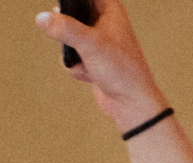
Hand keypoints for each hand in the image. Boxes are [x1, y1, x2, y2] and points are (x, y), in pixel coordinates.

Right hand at [35, 0, 168, 129]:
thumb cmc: (122, 71)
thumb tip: (42, 19)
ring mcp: (98, 42)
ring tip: (85, 61)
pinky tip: (91, 75)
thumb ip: (64, 28)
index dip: (71, 1)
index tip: (61, 10)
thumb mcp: (90, 43)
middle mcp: (104, 23)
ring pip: (67, 35)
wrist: (133, 105)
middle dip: (66, 28)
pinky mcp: (93, 60)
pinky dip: (78, 67)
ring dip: (71, 52)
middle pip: (71, 12)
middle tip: (69, 35)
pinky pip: (72, 57)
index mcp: (110, 9)